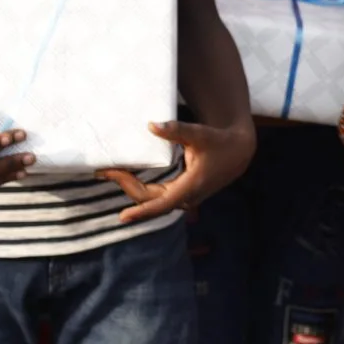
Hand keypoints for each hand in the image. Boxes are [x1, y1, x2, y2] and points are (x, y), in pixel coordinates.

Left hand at [105, 113, 256, 224]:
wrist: (237, 153)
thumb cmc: (219, 142)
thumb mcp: (199, 134)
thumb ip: (176, 130)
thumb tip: (151, 126)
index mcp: (191, 186)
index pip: (162, 204)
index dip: (142, 212)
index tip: (123, 217)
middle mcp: (186, 197)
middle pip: (150, 199)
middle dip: (127, 186)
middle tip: (106, 171)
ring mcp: (184, 198)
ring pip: (152, 200)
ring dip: (132, 188)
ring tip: (112, 173)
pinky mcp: (182, 194)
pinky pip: (157, 197)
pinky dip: (141, 188)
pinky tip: (128, 178)